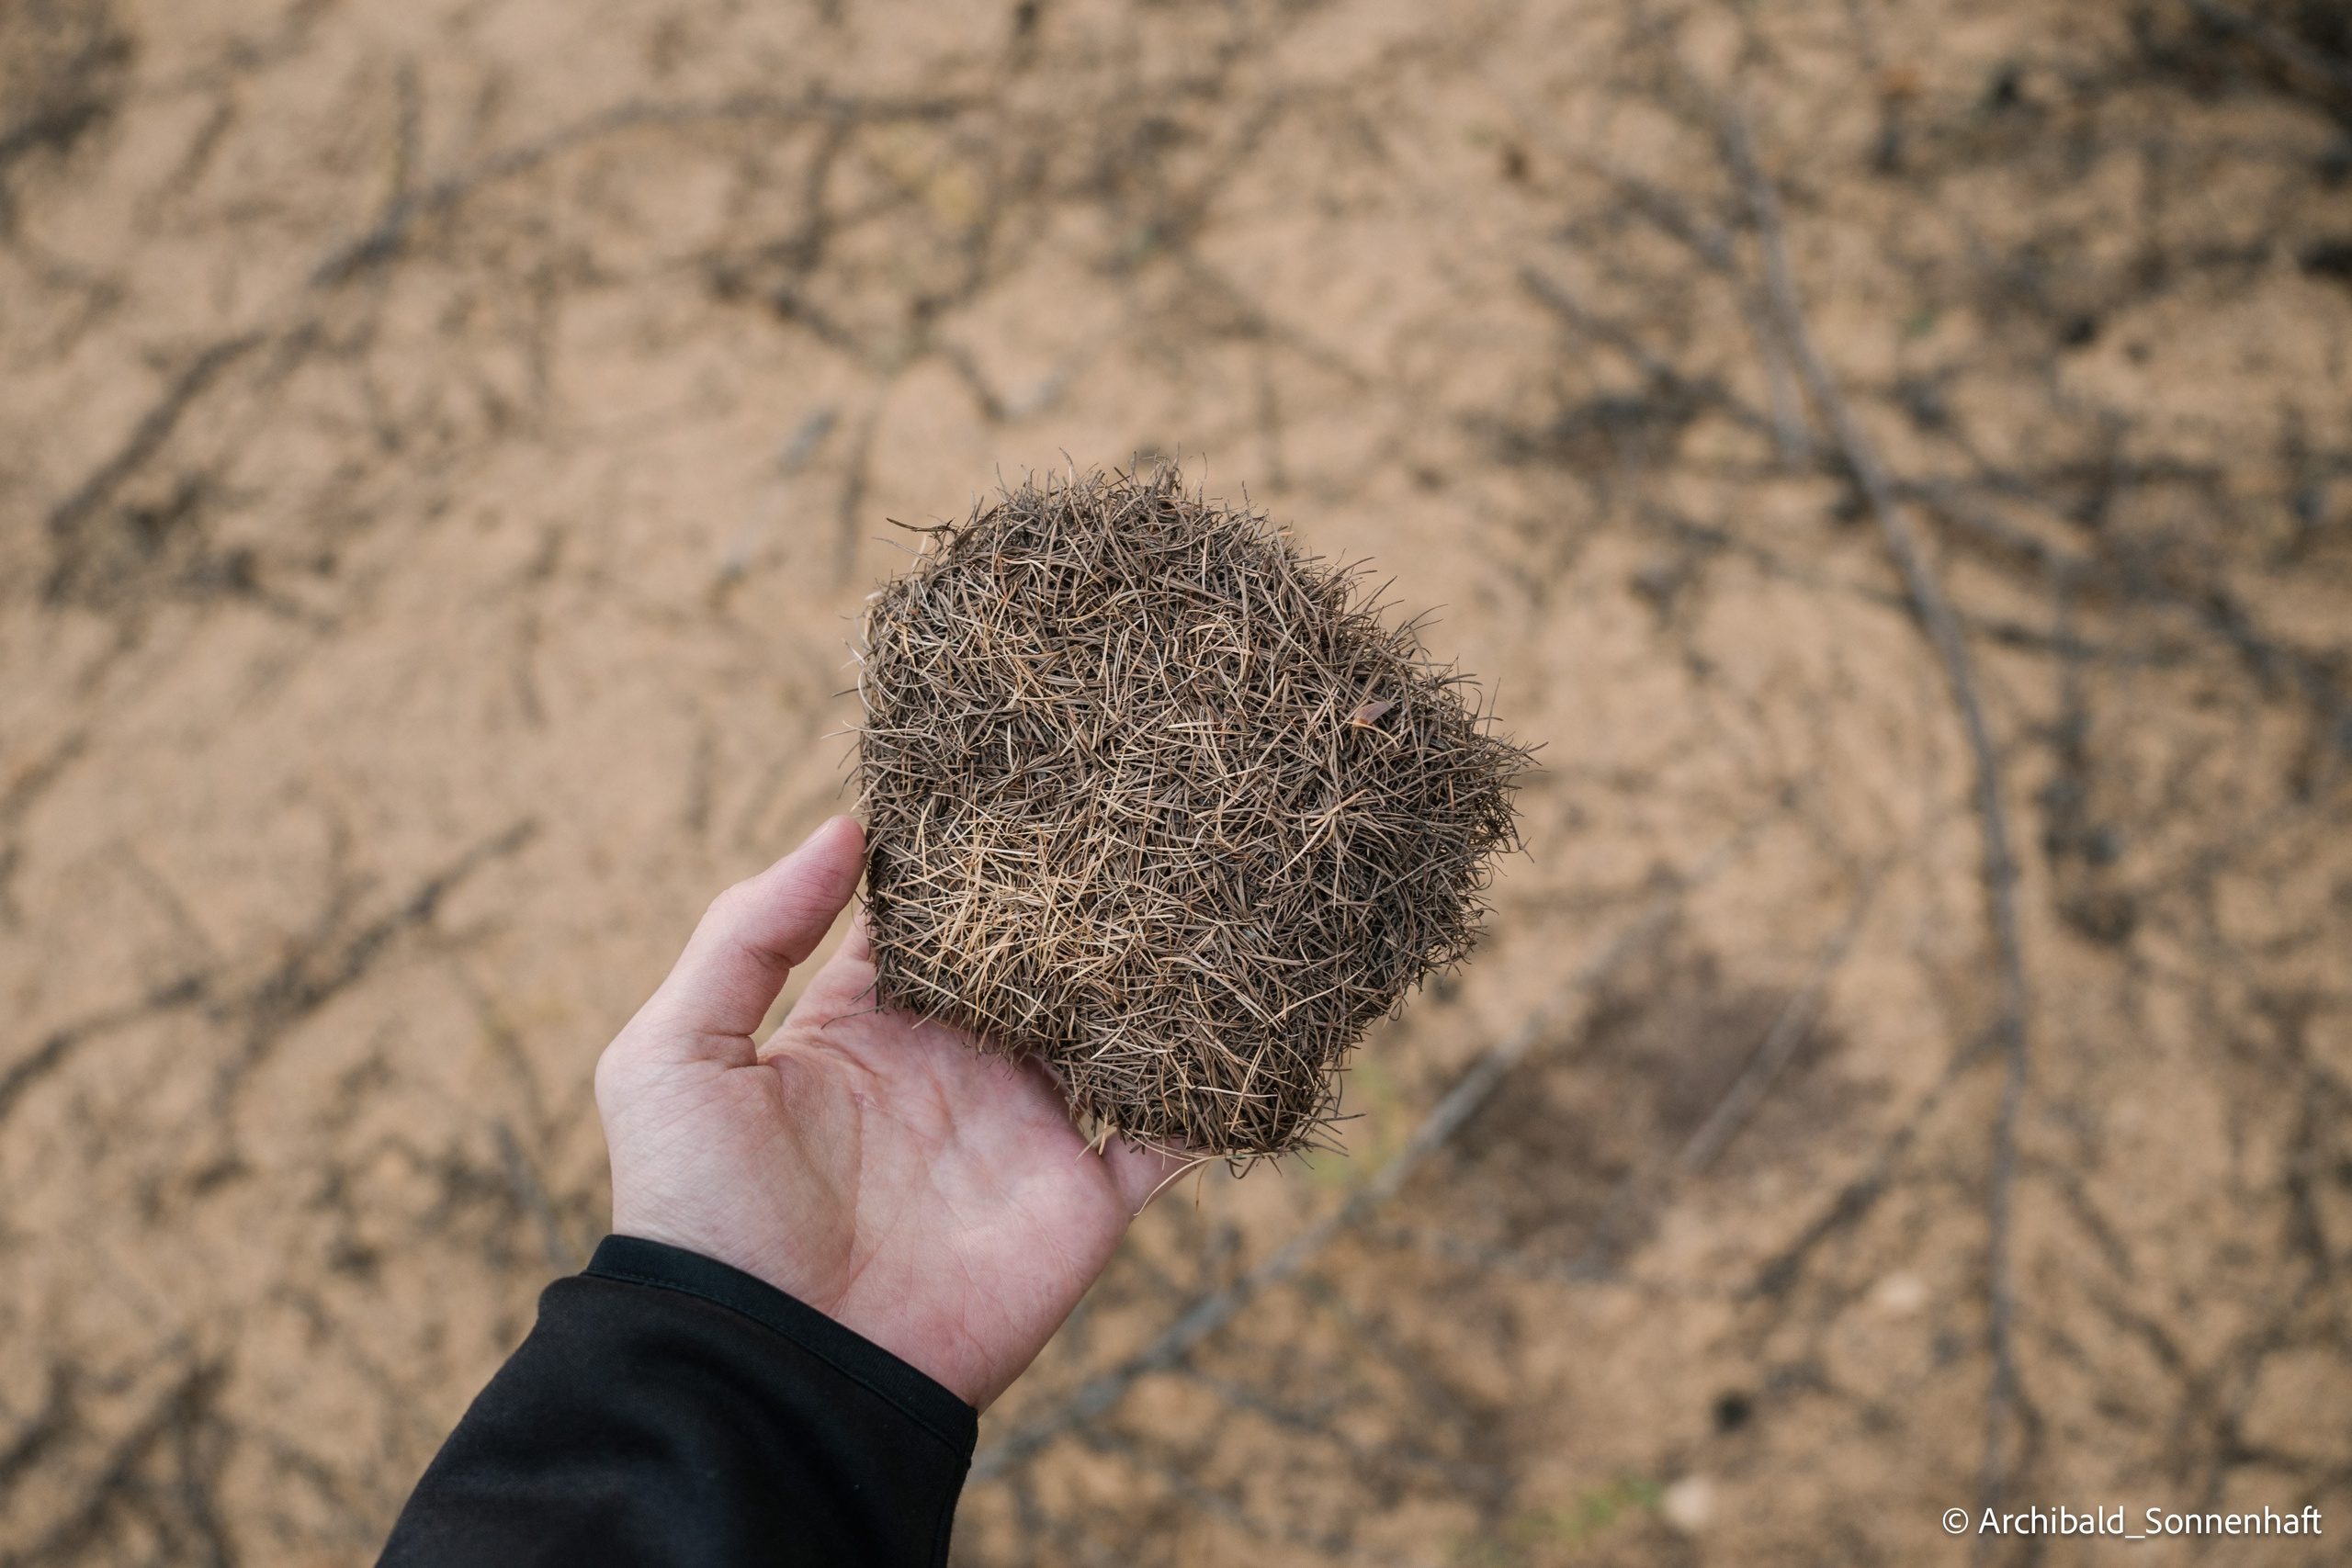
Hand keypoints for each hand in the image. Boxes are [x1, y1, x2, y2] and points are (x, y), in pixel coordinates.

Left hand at [594, 816, 1180, 1409]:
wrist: (768, 1368)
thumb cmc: (700, 1214)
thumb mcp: (675, 1056)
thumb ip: (748, 933)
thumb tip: (845, 825)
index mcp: (866, 1028)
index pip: (931, 923)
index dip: (966, 861)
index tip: (1016, 781)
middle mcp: (956, 1068)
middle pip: (1036, 963)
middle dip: (1079, 901)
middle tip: (1135, 807)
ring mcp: (1025, 1132)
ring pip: (1114, 1031)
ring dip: (1155, 975)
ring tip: (1204, 886)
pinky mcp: (1082, 1201)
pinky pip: (1167, 1137)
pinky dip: (1208, 1089)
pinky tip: (1240, 1021)